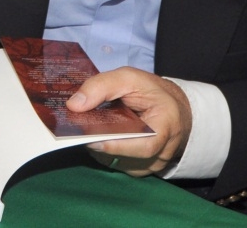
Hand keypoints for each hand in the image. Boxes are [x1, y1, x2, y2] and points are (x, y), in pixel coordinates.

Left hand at [67, 67, 191, 176]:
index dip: (116, 145)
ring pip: (118, 163)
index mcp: (167, 127)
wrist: (171, 108)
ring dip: (98, 148)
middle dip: (99, 144)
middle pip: (127, 158)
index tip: (90, 138)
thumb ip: (101, 86)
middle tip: (77, 130)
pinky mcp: (141, 168)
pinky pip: (118, 164)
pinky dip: (103, 152)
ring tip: (85, 129)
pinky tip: (96, 136)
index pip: (144, 146)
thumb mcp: (129, 77)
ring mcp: (153, 164)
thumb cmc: (151, 92)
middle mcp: (163, 153)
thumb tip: (74, 105)